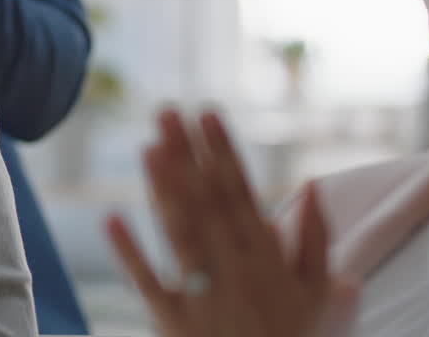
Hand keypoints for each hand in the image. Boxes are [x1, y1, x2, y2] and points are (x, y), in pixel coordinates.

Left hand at [106, 110, 357, 336]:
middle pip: (207, 201)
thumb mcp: (316, 293)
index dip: (223, 152)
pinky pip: (149, 282)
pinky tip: (111, 218)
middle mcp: (234, 267)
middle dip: (188, 155)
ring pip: (181, 233)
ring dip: (164, 190)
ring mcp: (204, 293)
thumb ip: (315, 239)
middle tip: (167, 112)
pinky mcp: (174, 319)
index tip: (207, 114)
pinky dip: (130, 253)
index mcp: (265, 256)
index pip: (241, 192)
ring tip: (148, 148)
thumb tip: (312, 186)